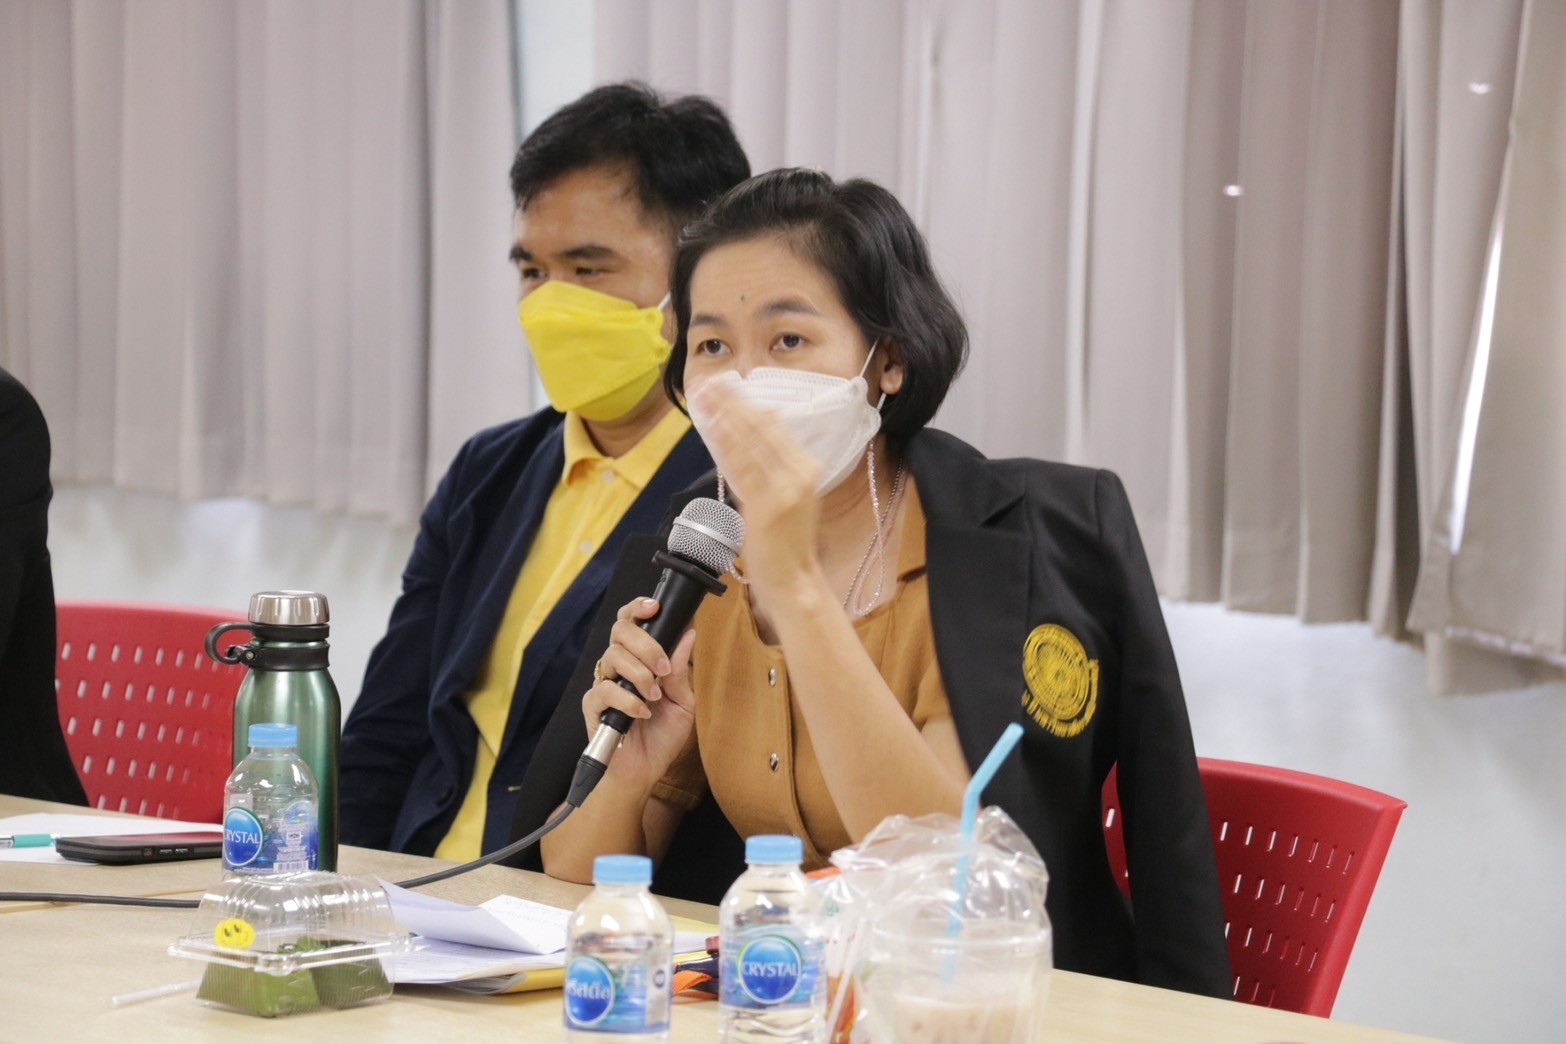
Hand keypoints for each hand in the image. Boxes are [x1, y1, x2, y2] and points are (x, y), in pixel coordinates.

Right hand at [583, 596, 697, 787]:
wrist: (644, 772)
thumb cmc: (661, 737)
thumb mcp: (682, 701)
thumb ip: (681, 669)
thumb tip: (688, 633)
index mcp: (639, 660)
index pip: (631, 623)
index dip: (638, 608)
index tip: (655, 607)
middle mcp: (618, 667)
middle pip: (620, 630)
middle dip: (646, 643)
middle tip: (663, 668)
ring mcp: (603, 684)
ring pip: (613, 656)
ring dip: (640, 674)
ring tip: (655, 696)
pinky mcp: (593, 706)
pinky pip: (604, 690)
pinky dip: (628, 700)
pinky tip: (642, 712)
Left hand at [687, 377, 824, 600]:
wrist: (795, 579)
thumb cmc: (789, 540)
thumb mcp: (792, 494)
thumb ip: (777, 461)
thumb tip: (767, 421)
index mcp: (807, 469)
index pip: (772, 427)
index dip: (746, 404)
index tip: (726, 386)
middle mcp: (799, 475)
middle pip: (760, 430)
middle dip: (732, 404)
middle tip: (710, 383)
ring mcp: (783, 491)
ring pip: (749, 446)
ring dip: (725, 419)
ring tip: (706, 399)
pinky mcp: (765, 508)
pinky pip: (742, 471)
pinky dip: (728, 448)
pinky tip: (716, 430)